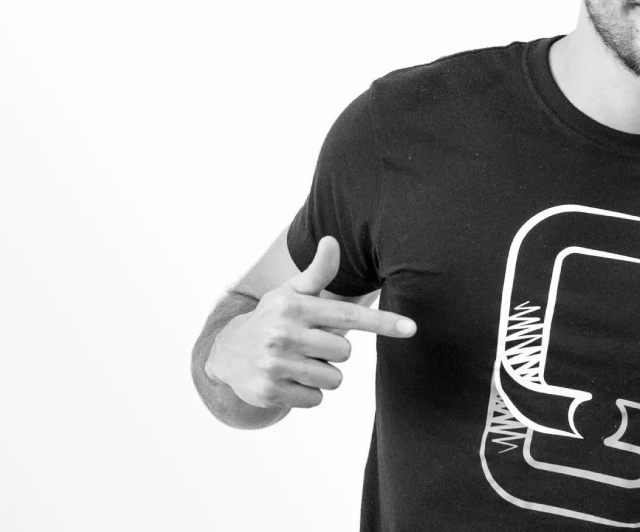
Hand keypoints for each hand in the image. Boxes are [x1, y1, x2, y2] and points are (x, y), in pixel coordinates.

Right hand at [206, 236, 416, 409]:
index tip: (411, 327)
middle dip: (332, 351)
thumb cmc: (273, 318)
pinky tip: (287, 379)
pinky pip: (316, 399)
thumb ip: (318, 272)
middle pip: (345, 351)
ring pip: (334, 378)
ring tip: (297, 362)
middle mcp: (283, 333)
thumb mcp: (292, 293)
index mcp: (293, 306)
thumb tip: (332, 240)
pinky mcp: (270, 391)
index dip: (383, 322)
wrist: (228, 352)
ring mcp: (275, 363)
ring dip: (322, 374)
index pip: (348, 314)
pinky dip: (308, 393)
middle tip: (307, 344)